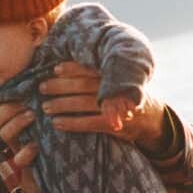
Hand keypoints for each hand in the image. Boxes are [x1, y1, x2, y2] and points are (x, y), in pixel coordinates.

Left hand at [37, 63, 165, 148]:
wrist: (151, 119)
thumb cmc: (124, 95)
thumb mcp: (117, 80)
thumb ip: (97, 73)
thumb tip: (61, 67)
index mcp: (115, 74)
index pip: (91, 68)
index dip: (73, 68)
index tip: (55, 69)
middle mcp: (116, 88)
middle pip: (84, 85)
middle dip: (60, 86)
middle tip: (41, 88)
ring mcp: (117, 107)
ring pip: (85, 103)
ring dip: (62, 105)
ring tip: (45, 107)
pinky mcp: (117, 125)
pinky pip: (90, 123)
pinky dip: (72, 123)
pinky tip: (57, 123)